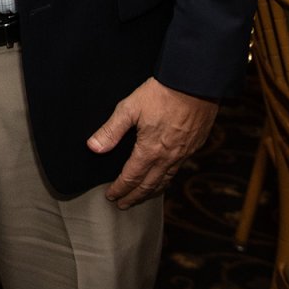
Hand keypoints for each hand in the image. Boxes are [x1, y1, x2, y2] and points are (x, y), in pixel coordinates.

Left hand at [87, 78, 218, 207]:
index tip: (111, 196)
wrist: (194, 83)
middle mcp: (168, 157)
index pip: (131, 177)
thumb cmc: (161, 93)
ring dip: (152, 191)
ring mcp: (183, 153)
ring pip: (166, 179)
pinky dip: (167, 178)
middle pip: (149, 185)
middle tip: (124, 204)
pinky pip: (178, 169)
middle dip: (134, 196)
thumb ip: (111, 130)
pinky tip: (164, 176)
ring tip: (142, 196)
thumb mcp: (129, 108)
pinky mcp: (194, 145)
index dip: (120, 189)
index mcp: (150, 150)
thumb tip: (93, 148)